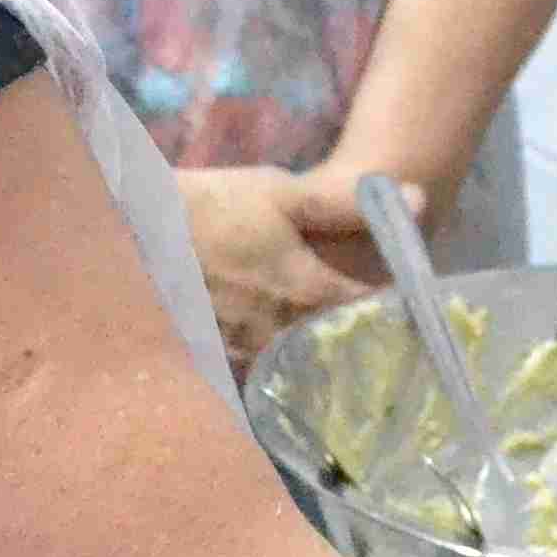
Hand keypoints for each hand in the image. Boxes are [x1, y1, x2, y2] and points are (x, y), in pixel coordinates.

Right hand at [177, 164, 408, 356]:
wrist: (137, 229)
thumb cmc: (215, 206)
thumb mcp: (282, 192)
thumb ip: (350, 202)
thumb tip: (419, 198)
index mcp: (305, 292)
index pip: (367, 311)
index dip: (392, 308)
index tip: (409, 305)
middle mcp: (280, 330)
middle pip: (333, 343)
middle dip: (356, 337)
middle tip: (377, 329)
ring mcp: (245, 348)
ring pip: (296, 358)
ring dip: (316, 351)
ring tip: (335, 342)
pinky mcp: (215, 353)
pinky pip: (258, 364)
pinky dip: (276, 356)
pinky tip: (280, 344)